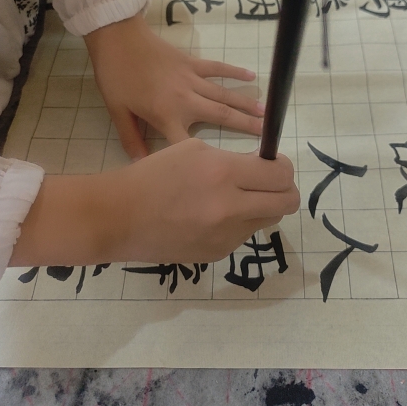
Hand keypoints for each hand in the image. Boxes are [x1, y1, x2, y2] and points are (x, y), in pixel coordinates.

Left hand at [84, 14, 263, 158]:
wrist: (118, 39)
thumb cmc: (116, 76)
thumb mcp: (117, 111)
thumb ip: (131, 139)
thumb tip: (141, 163)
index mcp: (166, 115)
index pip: (188, 143)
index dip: (206, 157)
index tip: (225, 166)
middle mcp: (186, 99)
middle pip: (220, 116)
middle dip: (245, 126)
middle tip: (266, 136)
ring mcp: (191, 79)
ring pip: (224, 95)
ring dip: (245, 104)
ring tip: (265, 114)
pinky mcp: (192, 63)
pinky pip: (217, 68)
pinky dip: (235, 72)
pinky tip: (252, 77)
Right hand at [114, 139, 299, 262]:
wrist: (120, 217)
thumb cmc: (154, 175)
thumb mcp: (195, 151)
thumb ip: (234, 159)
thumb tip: (263, 168)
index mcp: (223, 173)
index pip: (280, 175)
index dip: (283, 168)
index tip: (272, 164)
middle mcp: (230, 208)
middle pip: (286, 202)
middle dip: (284, 189)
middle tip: (267, 183)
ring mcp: (225, 236)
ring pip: (268, 219)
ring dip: (261, 206)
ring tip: (235, 198)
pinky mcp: (217, 254)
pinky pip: (243, 235)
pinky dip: (237, 223)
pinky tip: (211, 216)